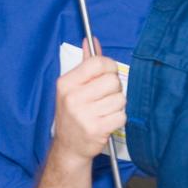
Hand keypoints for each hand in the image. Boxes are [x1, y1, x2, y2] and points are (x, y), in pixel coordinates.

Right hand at [52, 39, 124, 160]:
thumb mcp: (73, 87)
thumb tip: (91, 41)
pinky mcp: (96, 129)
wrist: (69, 147)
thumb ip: (85, 63)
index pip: (98, 63)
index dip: (109, 67)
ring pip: (120, 99)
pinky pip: (121, 115)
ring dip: (116, 105)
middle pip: (113, 81)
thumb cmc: (73, 113)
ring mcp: (84, 115)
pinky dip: (118, 119)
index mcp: (66, 83)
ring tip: (104, 111)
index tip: (108, 74)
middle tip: (105, 97)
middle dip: (114, 89)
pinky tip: (106, 121)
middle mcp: (73, 98)